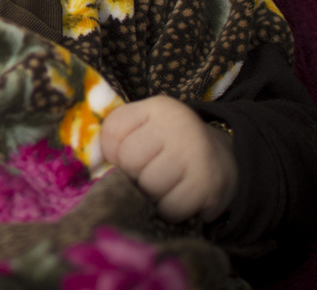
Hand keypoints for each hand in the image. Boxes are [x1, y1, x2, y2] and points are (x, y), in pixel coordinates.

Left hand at [100, 95, 237, 222]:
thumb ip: (113, 138)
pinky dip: (170, 209)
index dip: (114, 152)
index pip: (112, 133)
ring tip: (168, 183)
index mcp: (157, 107)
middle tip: (152, 171)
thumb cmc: (169, 146)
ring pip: (148, 187)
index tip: (131, 154)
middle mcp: (179, 124)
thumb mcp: (143, 128)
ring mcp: (196, 154)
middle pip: (129, 161)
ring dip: (152, 194)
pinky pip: (170, 208)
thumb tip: (92, 163)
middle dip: (135, 174)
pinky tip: (181, 195)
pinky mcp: (208, 185)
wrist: (224, 161)